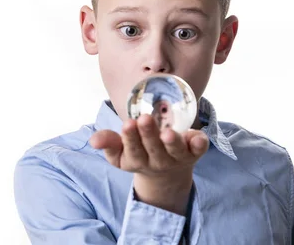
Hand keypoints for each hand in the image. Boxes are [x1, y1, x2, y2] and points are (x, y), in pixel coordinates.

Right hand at [89, 114, 208, 213]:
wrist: (166, 175)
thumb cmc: (139, 154)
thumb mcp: (120, 152)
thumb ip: (108, 143)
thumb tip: (94, 140)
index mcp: (138, 160)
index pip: (133, 151)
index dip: (131, 138)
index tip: (128, 124)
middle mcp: (158, 161)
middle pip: (154, 149)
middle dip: (149, 135)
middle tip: (144, 119)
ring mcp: (177, 158)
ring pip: (176, 151)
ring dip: (173, 143)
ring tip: (168, 133)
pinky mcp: (194, 152)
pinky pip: (199, 150)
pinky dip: (200, 144)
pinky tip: (198, 137)